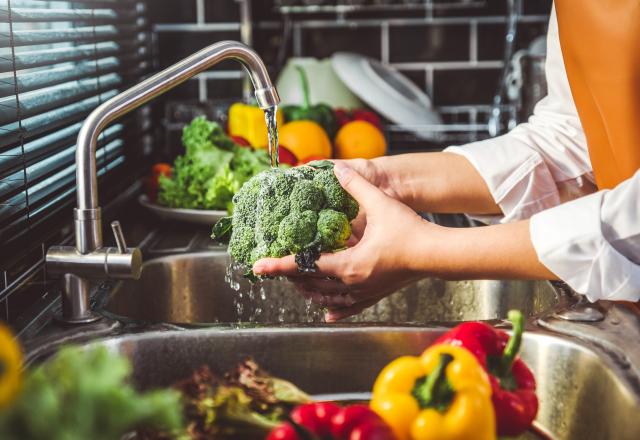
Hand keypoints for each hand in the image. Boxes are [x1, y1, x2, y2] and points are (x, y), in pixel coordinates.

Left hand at [253, 162, 438, 320]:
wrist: (437, 255)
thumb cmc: (410, 232)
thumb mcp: (380, 205)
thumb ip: (356, 187)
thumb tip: (338, 169)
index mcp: (348, 264)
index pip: (304, 265)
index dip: (278, 265)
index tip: (258, 267)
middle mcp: (352, 283)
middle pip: (311, 284)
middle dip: (291, 276)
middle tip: (276, 268)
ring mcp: (363, 292)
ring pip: (327, 298)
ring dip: (310, 291)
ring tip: (297, 284)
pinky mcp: (375, 294)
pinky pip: (350, 307)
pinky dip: (336, 309)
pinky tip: (328, 313)